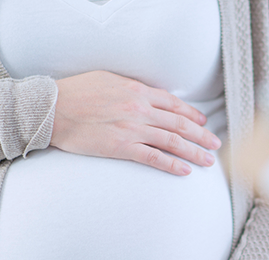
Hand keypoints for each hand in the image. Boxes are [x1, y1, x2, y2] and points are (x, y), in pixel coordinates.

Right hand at [51, 71, 222, 175]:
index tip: (203, 122)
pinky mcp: (121, 147)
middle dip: (201, 135)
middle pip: (179, 123)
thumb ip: (132, 88)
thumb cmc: (77, 92)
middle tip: (215, 144)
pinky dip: (171, 164)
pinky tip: (184, 171)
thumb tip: (149, 94)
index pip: (173, 104)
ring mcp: (132, 129)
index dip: (192, 114)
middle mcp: (140, 109)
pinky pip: (153, 158)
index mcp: (137, 91)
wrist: (53, 108)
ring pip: (172, 141)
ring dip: (194, 152)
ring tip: (208, 161)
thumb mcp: (109, 79)